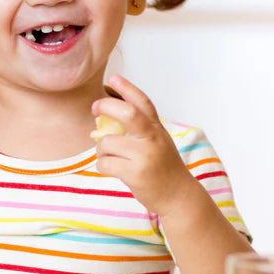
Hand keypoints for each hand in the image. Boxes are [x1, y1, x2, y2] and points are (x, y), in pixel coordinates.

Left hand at [92, 75, 196, 216]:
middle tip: (95, 109)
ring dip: (102, 150)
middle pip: (127, 113)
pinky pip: (104, 163)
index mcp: (156, 128)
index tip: (112, 77)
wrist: (178, 196)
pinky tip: (112, 169)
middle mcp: (152, 139)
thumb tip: (105, 117)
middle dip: (106, 106)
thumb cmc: (162, 167)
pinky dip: (103, 165)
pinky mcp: (135, 174)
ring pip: (107, 143)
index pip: (142, 102)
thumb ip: (138, 129)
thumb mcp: (157, 141)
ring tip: (110, 156)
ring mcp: (144, 156)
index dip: (127, 88)